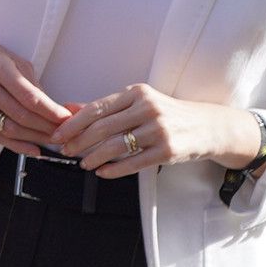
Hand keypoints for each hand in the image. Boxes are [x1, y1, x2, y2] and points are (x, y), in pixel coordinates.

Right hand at [0, 24, 68, 154]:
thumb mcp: (14, 60)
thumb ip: (32, 85)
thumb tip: (54, 109)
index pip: (29, 97)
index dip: (50, 111)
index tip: (66, 119)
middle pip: (20, 115)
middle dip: (45, 128)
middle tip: (63, 133)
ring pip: (7, 128)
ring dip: (33, 138)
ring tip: (50, 141)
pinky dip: (15, 145)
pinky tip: (32, 148)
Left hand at [47, 85, 260, 178]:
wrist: (207, 126)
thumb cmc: (168, 114)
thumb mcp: (138, 102)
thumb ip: (105, 107)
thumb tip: (68, 108)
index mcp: (137, 93)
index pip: (97, 109)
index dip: (73, 124)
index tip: (57, 134)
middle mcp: (148, 108)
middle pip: (102, 128)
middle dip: (79, 142)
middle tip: (66, 152)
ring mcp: (159, 130)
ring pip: (116, 146)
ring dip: (94, 157)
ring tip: (83, 164)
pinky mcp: (167, 151)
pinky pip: (133, 163)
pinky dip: (114, 170)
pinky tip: (102, 173)